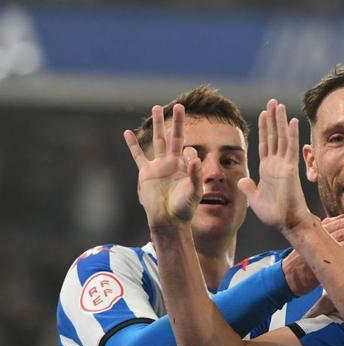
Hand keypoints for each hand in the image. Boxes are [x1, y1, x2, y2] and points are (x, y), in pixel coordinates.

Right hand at [124, 104, 201, 229]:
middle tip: (179, 105)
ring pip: (158, 140)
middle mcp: (173, 162)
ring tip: (157, 108)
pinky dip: (133, 144)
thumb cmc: (184, 208)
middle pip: (174, 137)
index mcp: (186, 166)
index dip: (191, 152)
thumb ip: (195, 175)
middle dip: (177, 122)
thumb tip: (195, 158)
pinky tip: (128, 132)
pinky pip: (138, 155)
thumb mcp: (194, 192)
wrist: (168, 220)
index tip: (190, 160)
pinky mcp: (146, 172)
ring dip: (157, 124)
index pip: (190, 150)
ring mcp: (159, 166)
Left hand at [238, 99, 313, 233]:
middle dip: (272, 119)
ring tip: (278, 104)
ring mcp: (284, 165)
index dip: (264, 129)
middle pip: (274, 136)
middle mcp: (276, 164)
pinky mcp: (290, 168)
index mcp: (267, 170)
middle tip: (272, 102)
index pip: (265, 144)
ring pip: (281, 137)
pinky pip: (290, 147)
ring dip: (280, 120)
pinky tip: (292, 120)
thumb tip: (242, 179)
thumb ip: (249, 188)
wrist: (287, 222)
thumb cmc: (274, 214)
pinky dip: (291, 133)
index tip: (264, 114)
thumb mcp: (255, 199)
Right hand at [282, 215, 343, 295]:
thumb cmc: (301, 258)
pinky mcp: (317, 270)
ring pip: (338, 246)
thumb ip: (326, 227)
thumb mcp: (311, 237)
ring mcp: (317, 256)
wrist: (287, 277)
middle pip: (340, 232)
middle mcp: (317, 242)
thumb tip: (341, 217)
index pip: (337, 224)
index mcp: (316, 233)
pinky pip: (334, 265)